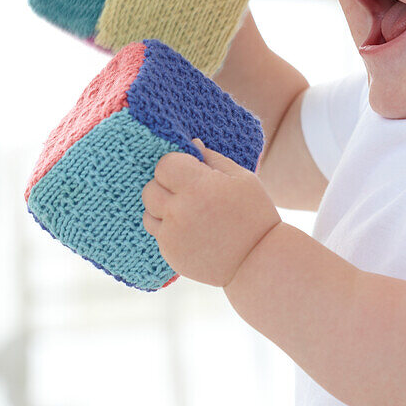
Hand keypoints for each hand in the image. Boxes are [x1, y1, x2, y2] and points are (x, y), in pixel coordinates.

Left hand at [141, 139, 281, 288]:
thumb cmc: (254, 215)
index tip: (190, 171)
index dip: (176, 165)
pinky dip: (168, 229)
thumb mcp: (242, 178)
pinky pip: (157, 234)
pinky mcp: (170, 254)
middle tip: (189, 191)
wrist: (257, 261)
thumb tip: (192, 144)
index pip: (164, 165)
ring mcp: (172, 235)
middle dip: (166, 185)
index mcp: (198, 186)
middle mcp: (179, 210)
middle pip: (150, 188)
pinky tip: (191, 230)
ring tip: (188, 211)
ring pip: (148, 211)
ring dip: (162, 207)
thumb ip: (213, 159)